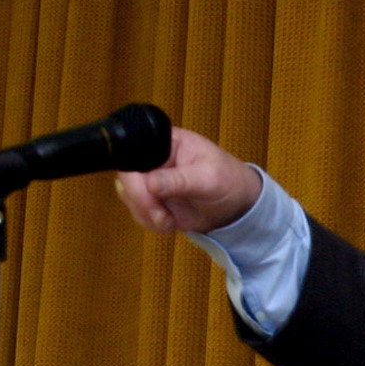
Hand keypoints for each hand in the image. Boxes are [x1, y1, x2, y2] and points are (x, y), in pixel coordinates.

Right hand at [114, 127, 262, 233]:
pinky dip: (150, 222)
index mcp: (165, 142)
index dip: (134, 175)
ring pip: (129, 197)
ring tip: (169, 221)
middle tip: (161, 217)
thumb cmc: (228, 180)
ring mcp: (151, 180)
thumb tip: (150, 183)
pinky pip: (138, 211)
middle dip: (141, 202)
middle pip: (127, 178)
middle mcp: (153, 159)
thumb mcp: (208, 179)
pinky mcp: (152, 199)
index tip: (148, 194)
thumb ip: (180, 180)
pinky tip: (169, 223)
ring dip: (146, 214)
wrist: (237, 205)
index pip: (135, 152)